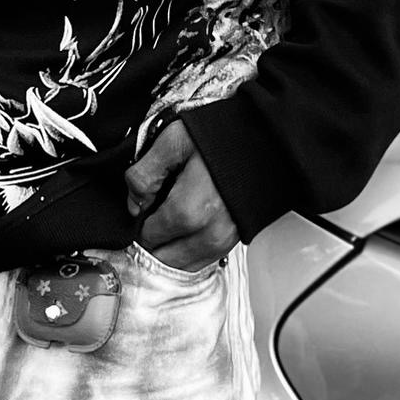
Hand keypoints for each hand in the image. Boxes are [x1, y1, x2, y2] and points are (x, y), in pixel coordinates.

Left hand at [124, 119, 237, 270]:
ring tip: (171, 222)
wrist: (265, 138)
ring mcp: (227, 238)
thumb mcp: (174, 139)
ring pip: (186, 264)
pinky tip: (190, 228)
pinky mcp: (238, 238)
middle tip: (155, 213)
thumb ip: (145, 172)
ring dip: (172, 249)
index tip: (145, 204)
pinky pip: (206, 259)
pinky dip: (192, 251)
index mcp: (191, 209)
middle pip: (166, 256)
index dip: (141, 219)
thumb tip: (134, 203)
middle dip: (155, 239)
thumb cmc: (223, 135)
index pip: (150, 235)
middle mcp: (211, 232)